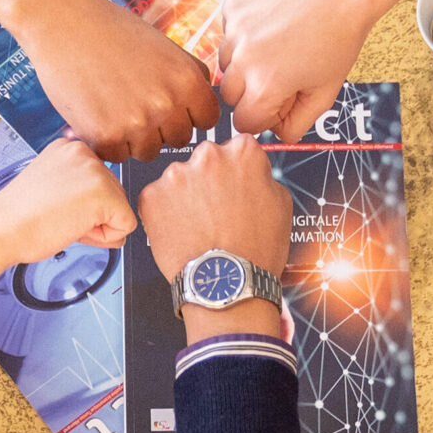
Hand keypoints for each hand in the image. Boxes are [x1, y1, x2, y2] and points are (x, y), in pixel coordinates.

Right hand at [0, 0, 216, 159]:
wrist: (64, 22)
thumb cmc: (113, 30)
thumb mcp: (165, 46)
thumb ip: (189, 76)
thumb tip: (204, 104)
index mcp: (188, 80)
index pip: (207, 120)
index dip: (188, 114)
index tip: (171, 107)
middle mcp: (168, 104)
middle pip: (178, 139)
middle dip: (161, 127)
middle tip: (135, 104)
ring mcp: (137, 123)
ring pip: (148, 151)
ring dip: (133, 138)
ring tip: (114, 106)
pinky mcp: (105, 136)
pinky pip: (116, 155)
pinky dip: (105, 141)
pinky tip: (96, 112)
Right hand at [0, 136, 135, 296]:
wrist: (0, 228)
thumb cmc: (17, 215)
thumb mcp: (51, 185)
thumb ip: (79, 186)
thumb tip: (106, 201)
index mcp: (71, 148)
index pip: (99, 183)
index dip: (81, 205)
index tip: (54, 205)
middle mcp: (85, 152)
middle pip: (114, 195)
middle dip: (92, 216)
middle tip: (57, 216)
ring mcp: (97, 171)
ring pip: (120, 211)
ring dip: (96, 226)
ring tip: (62, 221)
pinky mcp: (105, 194)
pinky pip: (125, 226)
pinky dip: (104, 237)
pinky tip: (73, 227)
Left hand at [138, 132, 292, 304]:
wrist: (227, 285)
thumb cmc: (256, 250)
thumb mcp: (281, 203)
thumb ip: (262, 175)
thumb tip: (252, 171)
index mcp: (243, 152)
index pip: (237, 147)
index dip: (235, 171)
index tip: (233, 186)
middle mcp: (208, 155)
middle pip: (205, 160)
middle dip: (208, 180)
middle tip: (215, 211)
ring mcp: (177, 174)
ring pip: (179, 179)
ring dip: (184, 196)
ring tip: (198, 226)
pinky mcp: (151, 196)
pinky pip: (156, 198)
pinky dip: (163, 212)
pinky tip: (181, 232)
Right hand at [217, 0, 432, 140]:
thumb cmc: (339, 42)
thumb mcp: (325, 94)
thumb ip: (296, 125)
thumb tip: (274, 133)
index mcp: (266, 86)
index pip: (244, 122)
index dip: (266, 115)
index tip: (285, 98)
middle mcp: (243, 59)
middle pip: (231, 96)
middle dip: (252, 91)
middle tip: (284, 72)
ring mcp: (235, 29)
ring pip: (225, 64)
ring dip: (245, 63)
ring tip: (279, 46)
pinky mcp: (233, 5)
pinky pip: (227, 33)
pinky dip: (244, 35)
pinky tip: (272, 25)